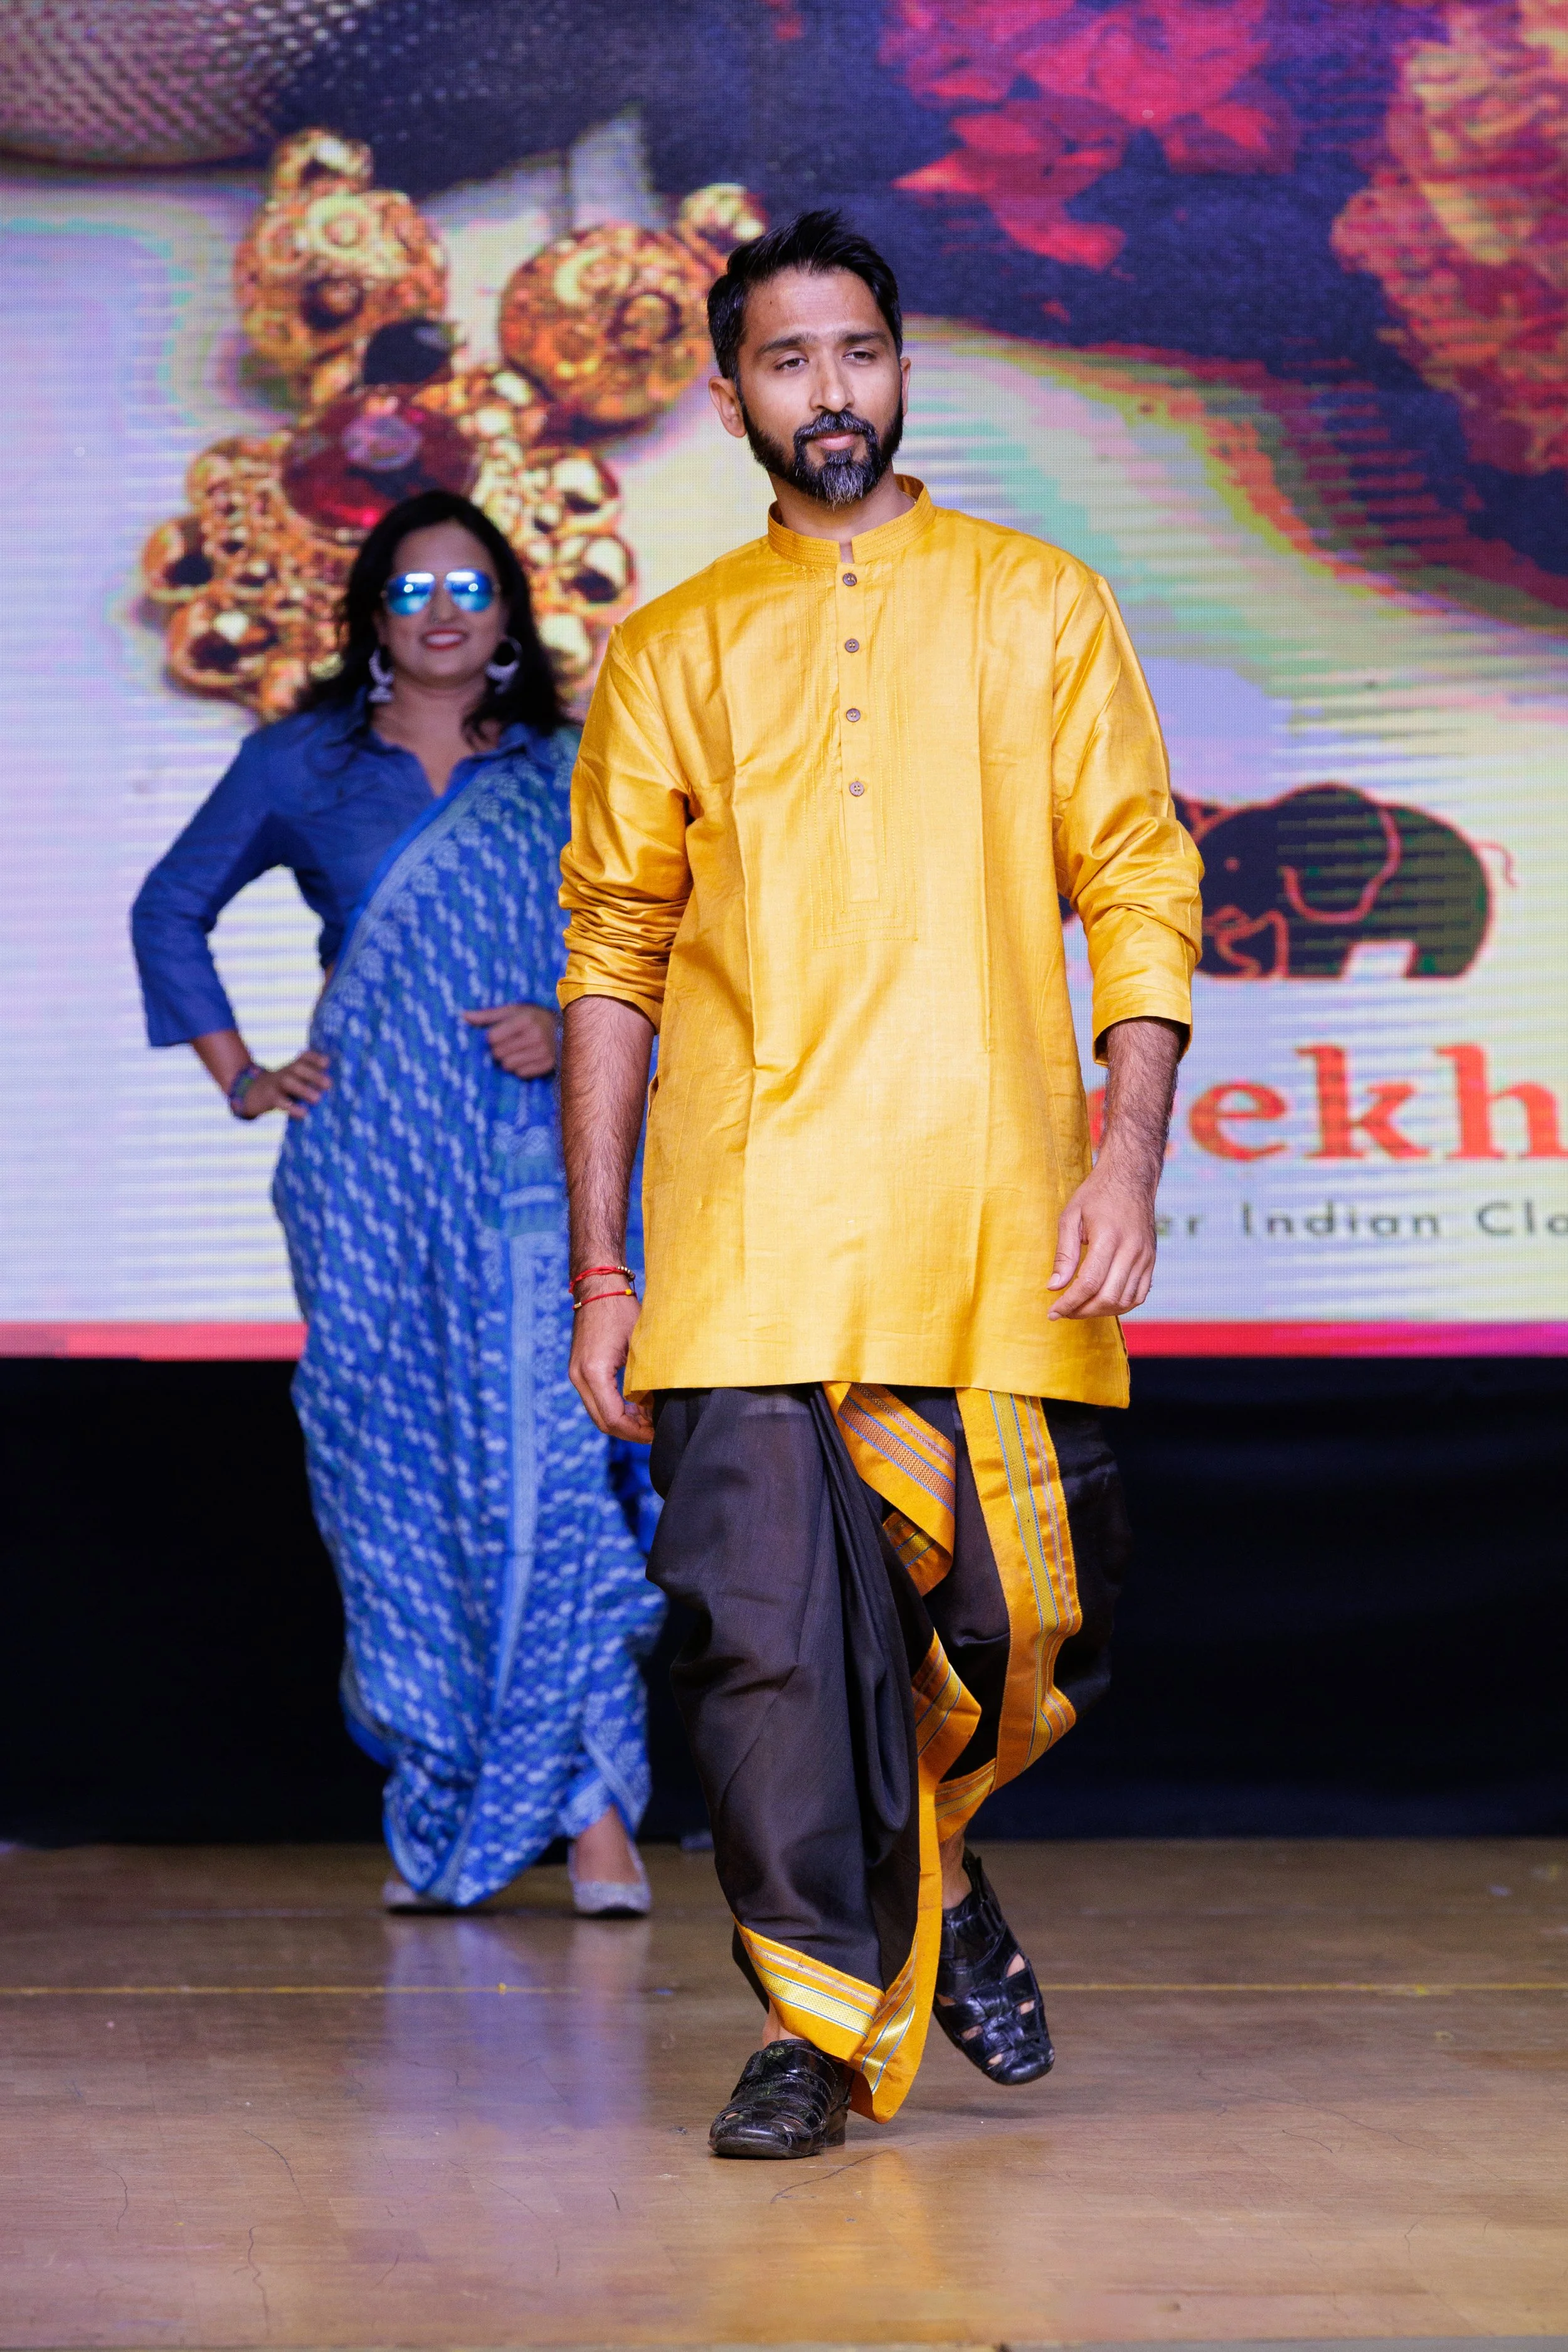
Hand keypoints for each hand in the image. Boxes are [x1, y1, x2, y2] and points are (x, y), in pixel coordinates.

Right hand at [237, 1050, 329, 1120]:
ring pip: (288, 1082)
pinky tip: (303, 1114)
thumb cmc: (281, 1088)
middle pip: (298, 1068)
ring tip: (317, 1099)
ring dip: (303, 1090)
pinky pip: (280, 1101)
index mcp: (292, 1066)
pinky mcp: (269, 1098)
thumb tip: (330, 1089)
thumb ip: (309, 1081)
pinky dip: (292, 1108)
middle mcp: (284, 1071)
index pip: (304, 1057)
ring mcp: (275, 1083)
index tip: (326, 1063)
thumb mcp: (293, 1079)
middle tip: (328, 1084)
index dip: (314, 1058)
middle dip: (313, 1074)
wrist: (251, 1093)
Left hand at [464, 1003, 558, 1077]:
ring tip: (519, 1051)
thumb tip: (464, 1016)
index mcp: (525, 1019)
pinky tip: (528, 1058)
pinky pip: (521, 1074)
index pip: (492, 1038)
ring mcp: (543, 1052)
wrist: (567, 1027)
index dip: (492, 1037)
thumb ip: (488, 1015)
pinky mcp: (548, 1065)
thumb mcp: (513, 1010)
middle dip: (500, 1050)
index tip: (501, 1034)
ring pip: (508, 1066)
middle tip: (510, 1044)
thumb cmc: (534, 1017)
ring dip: (509, 1060)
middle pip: (498, 1054)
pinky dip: (520, 1068)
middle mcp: (535, 1036)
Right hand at [569, 1289, 653, 1441]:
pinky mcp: (579, 1370)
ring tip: (649, 1417)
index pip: (613, 1419)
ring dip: (624, 1419)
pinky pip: (597, 1399)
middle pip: (603, 1422)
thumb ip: (646, 1379)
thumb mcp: (641, 1345)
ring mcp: (576, 1374)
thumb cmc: (622, 1310)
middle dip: (631, 1430)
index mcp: (594, 1372)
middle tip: (655, 1429)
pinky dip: (616, 1407)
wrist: (598, 1287)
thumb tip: (657, 1408)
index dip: (636, 1432)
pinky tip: (637, 1404)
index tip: (657, 1432)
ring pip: (599, 1413)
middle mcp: (579, 1377)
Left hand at [1047, 1155, 1157, 1318]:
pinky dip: (1120, 1305)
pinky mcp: (1151, 1261)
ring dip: (1100, 1311)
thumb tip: (1054, 1287)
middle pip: (1108, 1297)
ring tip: (1079, 1307)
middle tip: (1063, 1311)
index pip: (1089, 1283)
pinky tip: (1101, 1302)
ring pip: (1125, 1301)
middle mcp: (1132, 1250)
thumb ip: (1064, 1254)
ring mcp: (1145, 1257)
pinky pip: (1139, 1295)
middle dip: (1082, 1311)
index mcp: (1109, 1237)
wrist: (1131, 1178)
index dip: (1070, 1303)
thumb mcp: (1071, 1217)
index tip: (1053, 1312)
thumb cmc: (1096, 1195)